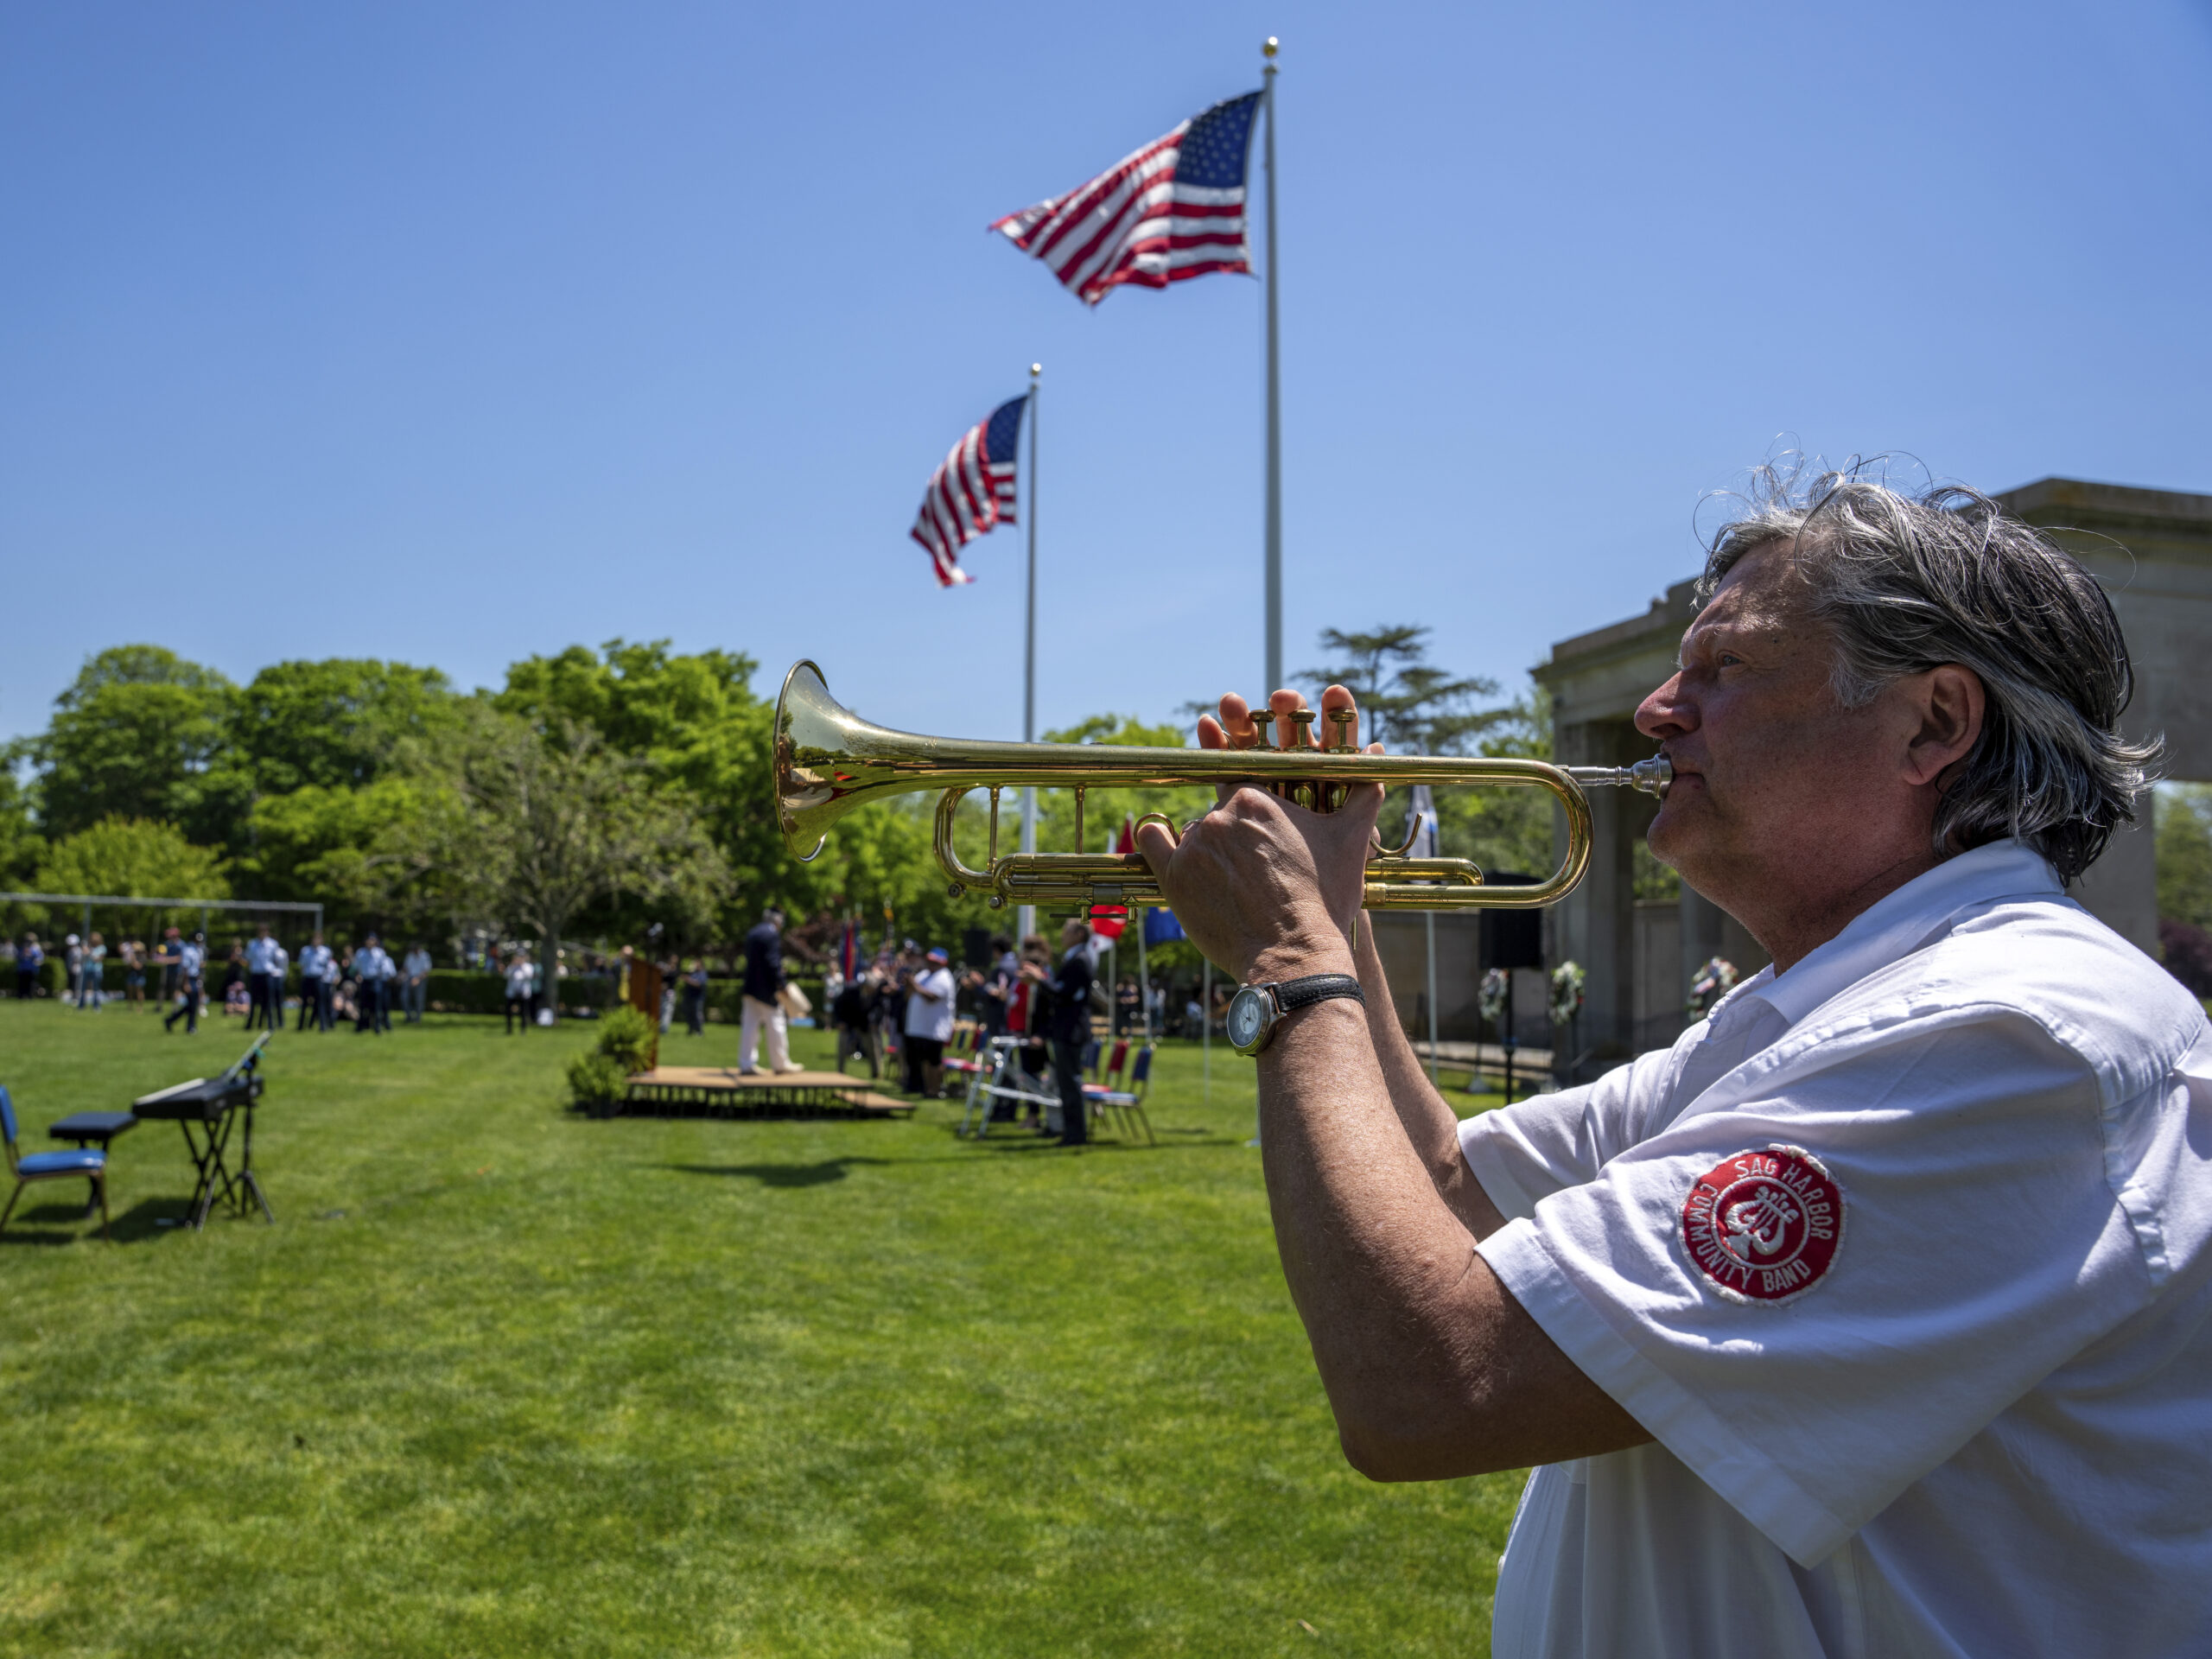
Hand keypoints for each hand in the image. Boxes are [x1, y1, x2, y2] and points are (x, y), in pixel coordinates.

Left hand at [1135, 685, 1383, 983]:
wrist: (1294, 956)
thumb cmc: (1324, 900)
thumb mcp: (1352, 842)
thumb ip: (1364, 794)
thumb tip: (1377, 755)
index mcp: (1258, 798)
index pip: (1246, 791)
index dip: (1255, 815)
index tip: (1261, 836)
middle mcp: (1222, 814)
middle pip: (1222, 815)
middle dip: (1237, 838)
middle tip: (1255, 872)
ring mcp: (1195, 844)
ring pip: (1195, 834)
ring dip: (1209, 852)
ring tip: (1231, 886)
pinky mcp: (1174, 875)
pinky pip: (1151, 840)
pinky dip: (1156, 839)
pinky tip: (1162, 842)